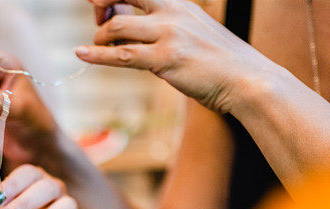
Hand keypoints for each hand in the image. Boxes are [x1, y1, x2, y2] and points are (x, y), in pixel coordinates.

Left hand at [76, 0, 269, 113]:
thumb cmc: (218, 62)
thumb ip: (162, 28)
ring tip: (98, 49)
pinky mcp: (165, 60)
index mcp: (177, 3)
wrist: (248, 80)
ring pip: (116, 27)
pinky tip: (81, 54)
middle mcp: (171, 12)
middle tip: (97, 24)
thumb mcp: (191, 34)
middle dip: (101, 7)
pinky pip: (121, 55)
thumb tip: (130, 30)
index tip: (100, 6)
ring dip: (100, 39)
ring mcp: (168, 35)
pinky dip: (96, 55)